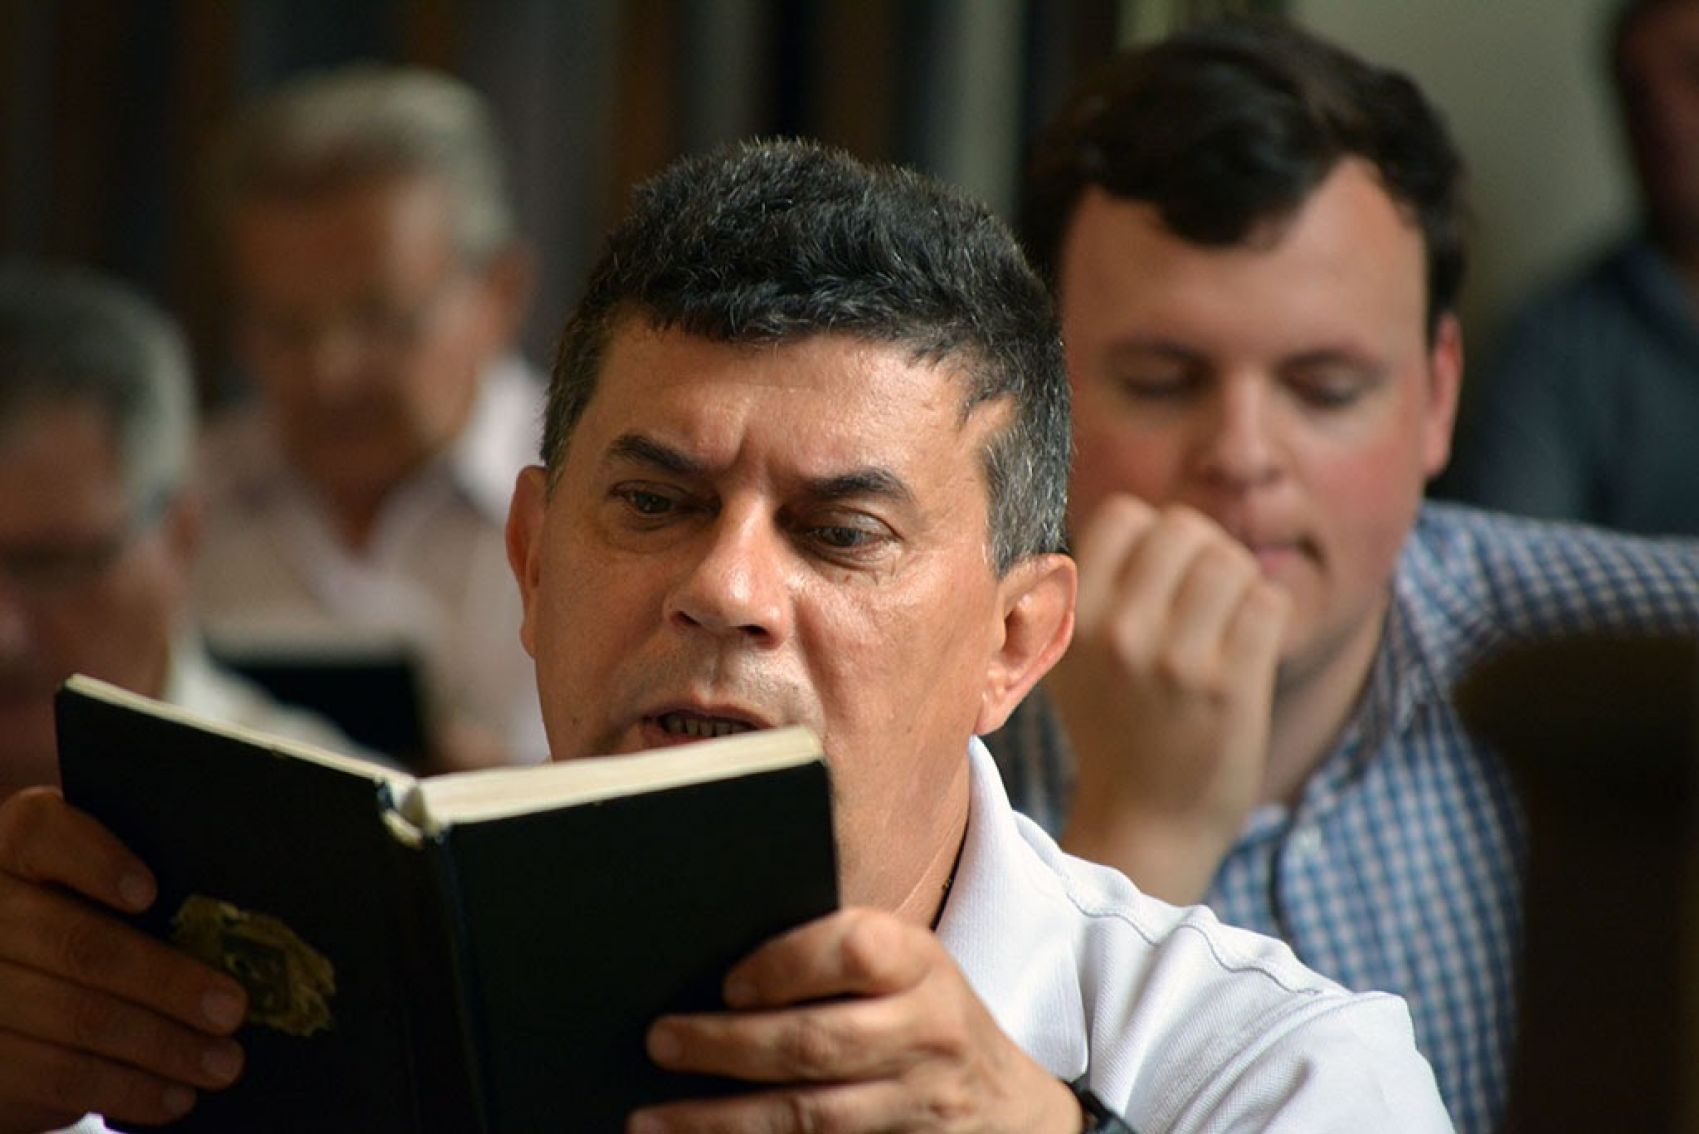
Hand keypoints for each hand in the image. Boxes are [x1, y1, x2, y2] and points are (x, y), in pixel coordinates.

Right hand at [0, 788, 247, 1131]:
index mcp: (10, 849)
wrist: (10, 989)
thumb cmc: (75, 923)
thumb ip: (132, 888)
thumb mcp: (87, 888)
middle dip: (164, 982)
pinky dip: (125, 1090)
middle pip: (75, 944)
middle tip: (232, 1009)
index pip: (40, 834)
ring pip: (73, 1019)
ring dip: (160, 1047)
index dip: (93, 862)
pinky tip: (175, 1096)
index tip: (149, 893)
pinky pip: (53, 1079)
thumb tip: (236, 922)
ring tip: (223, 1063)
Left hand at [629, 907, 1081, 1132]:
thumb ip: (835, 958)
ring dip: (722, 1122)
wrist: (1010, 1111)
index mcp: (922, 965)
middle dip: (727, 1046)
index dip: (787, 964)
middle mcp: (928, 1034)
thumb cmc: (923, 1020)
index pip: (856, 950)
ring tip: (652, 1120)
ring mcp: (921, 1107)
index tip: (728, 983)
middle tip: (661, 1042)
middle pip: (819, 1042)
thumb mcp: (908, 970)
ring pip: (812, 1118)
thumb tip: (715, 967)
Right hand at [1050, 496, 1288, 902]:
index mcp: (1072, 618)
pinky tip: (1250, 651)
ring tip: (1229, 626)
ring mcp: (1173, 659)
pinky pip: (1268, 601)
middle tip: (1206, 602)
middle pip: (1185, 528)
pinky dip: (1268, 618)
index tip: (1162, 579)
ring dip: (1241, 585)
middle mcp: (1116, 632)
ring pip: (1230, 560)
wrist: (1147, 823)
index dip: (1154, 538)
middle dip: (1205, 553)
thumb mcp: (1071, 659)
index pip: (1125, 515)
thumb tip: (1141, 518)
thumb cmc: (1116, 728)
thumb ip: (1087, 589)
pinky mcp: (1228, 685)